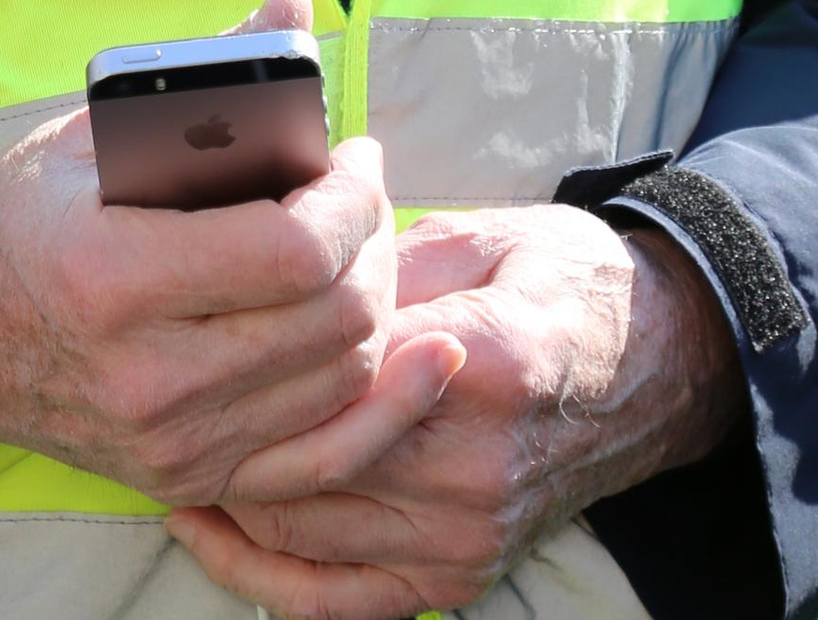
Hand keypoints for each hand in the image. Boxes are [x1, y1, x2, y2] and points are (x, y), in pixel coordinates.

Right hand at [0, 0, 459, 504]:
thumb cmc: (16, 216)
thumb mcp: (90, 132)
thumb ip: (206, 72)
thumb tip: (293, 2)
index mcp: (115, 278)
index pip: (295, 253)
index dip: (352, 199)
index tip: (353, 154)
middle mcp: (146, 378)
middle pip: (334, 320)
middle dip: (375, 239)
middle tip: (364, 190)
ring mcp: (168, 442)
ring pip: (340, 381)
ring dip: (377, 304)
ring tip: (360, 245)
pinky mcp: (184, 478)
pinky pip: (318, 457)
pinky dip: (373, 404)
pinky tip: (406, 353)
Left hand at [166, 204, 743, 617]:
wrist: (654, 367)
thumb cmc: (565, 281)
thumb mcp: (483, 234)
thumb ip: (389, 261)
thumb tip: (292, 260)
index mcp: (482, 362)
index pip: (336, 364)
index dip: (263, 333)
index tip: (206, 297)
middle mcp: (473, 467)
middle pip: (306, 454)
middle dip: (227, 415)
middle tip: (163, 370)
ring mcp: (465, 537)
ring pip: (302, 527)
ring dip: (228, 487)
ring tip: (162, 434)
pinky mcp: (459, 577)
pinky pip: (335, 599)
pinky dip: (261, 571)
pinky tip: (205, 527)